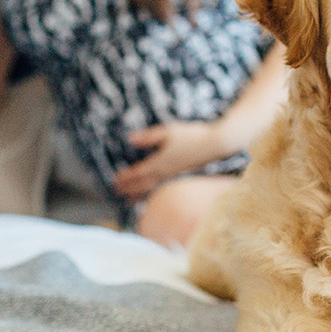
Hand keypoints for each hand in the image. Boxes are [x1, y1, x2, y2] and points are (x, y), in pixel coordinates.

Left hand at [112, 121, 228, 201]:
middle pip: (143, 184)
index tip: (114, 181)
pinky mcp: (181, 175)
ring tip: (130, 200)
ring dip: (139, 194)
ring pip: (153, 188)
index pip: (138, 173)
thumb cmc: (192, 136)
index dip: (125, 178)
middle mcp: (165, 172)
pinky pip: (162, 187)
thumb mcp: (168, 131)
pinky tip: (152, 193)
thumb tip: (130, 139)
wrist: (216, 145)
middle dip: (129, 189)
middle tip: (117, 193)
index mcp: (160, 162)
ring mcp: (174, 176)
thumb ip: (149, 137)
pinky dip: (153, 192)